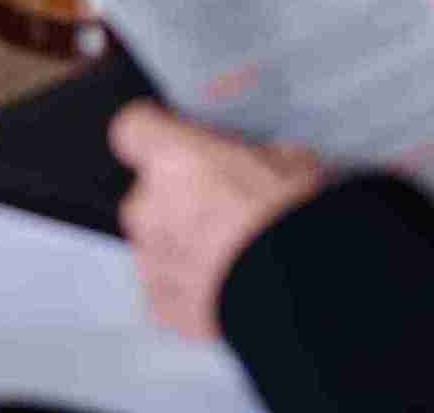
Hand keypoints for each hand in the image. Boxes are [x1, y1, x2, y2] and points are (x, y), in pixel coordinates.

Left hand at [110, 100, 323, 339]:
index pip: (133, 129)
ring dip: (183, 247)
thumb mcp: (291, 160)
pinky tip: (225, 289)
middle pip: (148, 193)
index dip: (155, 137)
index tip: (175, 144)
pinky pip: (166, 289)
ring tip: (232, 258)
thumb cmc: (295, 220)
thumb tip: (259, 163)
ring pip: (156, 242)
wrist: (300, 292)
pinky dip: (188, 290)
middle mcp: (149, 204)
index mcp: (173, 157)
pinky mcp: (160, 304)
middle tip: (226, 211)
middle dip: (179, 201)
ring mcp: (150, 258)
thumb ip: (250, 157)